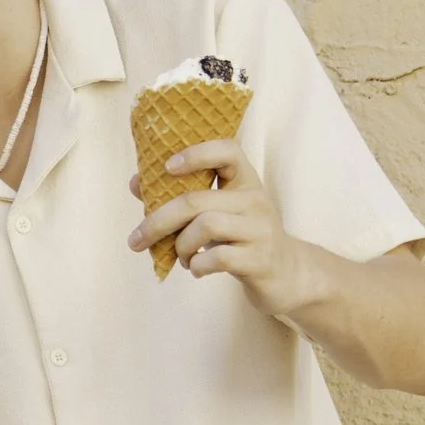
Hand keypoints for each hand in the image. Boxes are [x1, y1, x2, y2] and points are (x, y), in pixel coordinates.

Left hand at [128, 142, 315, 321]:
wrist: (287, 274)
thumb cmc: (242, 238)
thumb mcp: (218, 213)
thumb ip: (180, 197)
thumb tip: (136, 183)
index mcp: (245, 181)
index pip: (227, 150)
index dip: (196, 154)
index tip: (167, 167)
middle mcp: (255, 200)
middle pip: (196, 201)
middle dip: (158, 221)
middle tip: (137, 239)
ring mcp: (260, 229)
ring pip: (204, 227)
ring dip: (180, 246)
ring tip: (181, 257)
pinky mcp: (260, 259)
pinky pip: (217, 258)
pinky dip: (197, 265)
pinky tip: (197, 269)